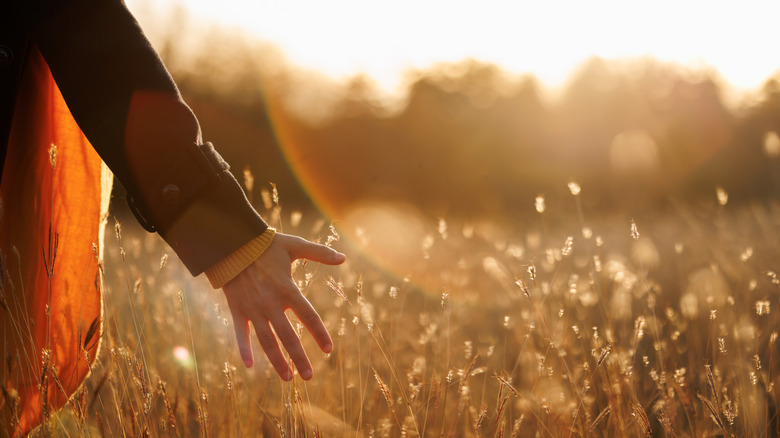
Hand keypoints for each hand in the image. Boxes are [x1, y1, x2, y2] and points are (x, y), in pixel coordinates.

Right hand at [222, 232, 345, 379]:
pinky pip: (240, 334)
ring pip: (267, 341)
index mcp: (287, 289)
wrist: (231, 243)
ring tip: (287, 378)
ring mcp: (253, 309)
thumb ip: (320, 253)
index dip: (320, 334)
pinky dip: (244, 349)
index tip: (328, 350)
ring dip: (277, 361)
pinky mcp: (237, 309)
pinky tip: (250, 366)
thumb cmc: (265, 244)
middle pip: (288, 337)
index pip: (309, 316)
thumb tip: (343, 258)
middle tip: (308, 376)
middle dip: (299, 358)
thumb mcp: (294, 246)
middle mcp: (271, 303)